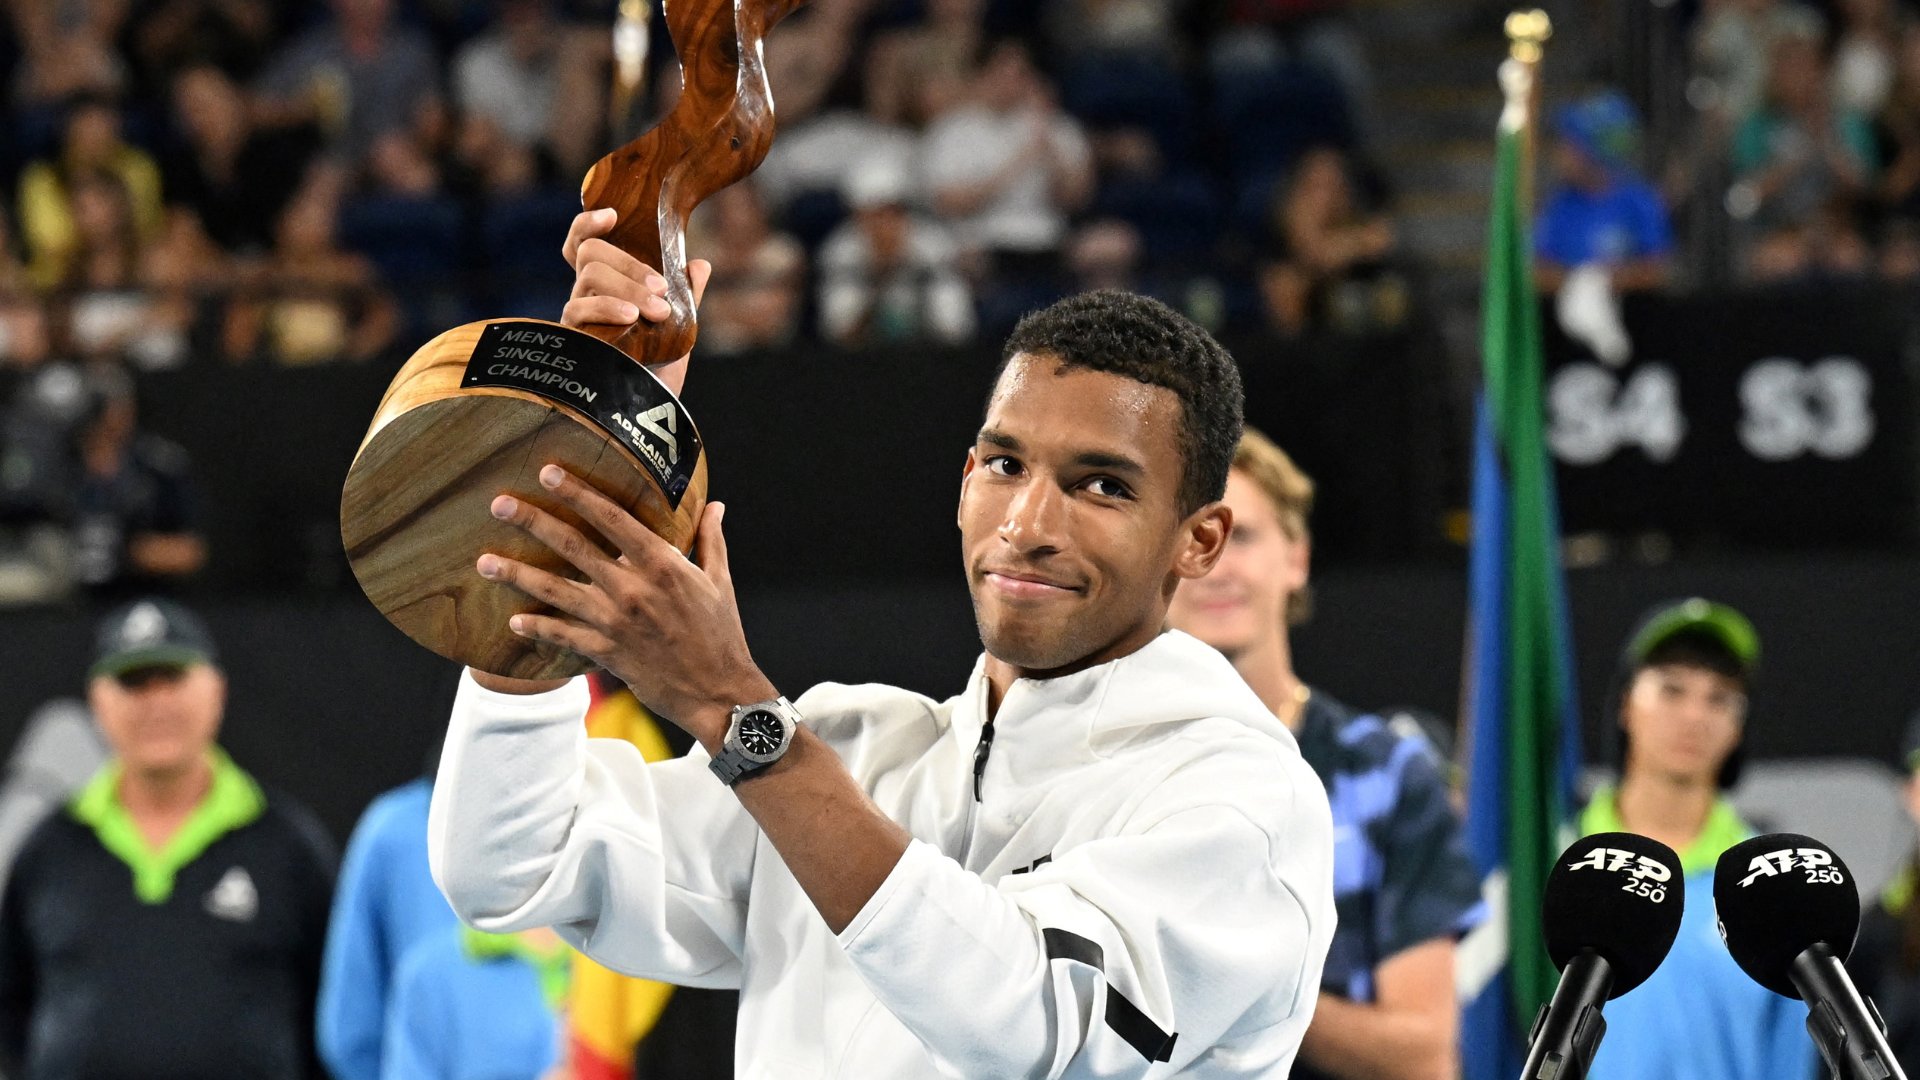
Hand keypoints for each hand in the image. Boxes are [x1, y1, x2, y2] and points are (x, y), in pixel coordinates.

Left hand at [477, 463, 775, 746]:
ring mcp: (615, 621)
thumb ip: (710, 540)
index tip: (549, 472)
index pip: (612, 518)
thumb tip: (716, 506)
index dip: (578, 493)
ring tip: (483, 561)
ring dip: (517, 574)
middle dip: (533, 522)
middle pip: (573, 547)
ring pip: (556, 590)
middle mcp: (633, 588)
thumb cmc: (722, 634)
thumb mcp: (719, 581)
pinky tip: (514, 619)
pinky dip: (537, 627)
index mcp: (662, 564)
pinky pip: (563, 635)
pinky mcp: (606, 652)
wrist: (718, 692)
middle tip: (499, 504)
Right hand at [559, 208, 712, 397]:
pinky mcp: (571, 337)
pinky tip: (631, 317)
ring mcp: (577, 314)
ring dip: (627, 286)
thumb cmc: (658, 368)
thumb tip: (700, 264)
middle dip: (629, 264)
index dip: (588, 224)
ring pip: (589, 275)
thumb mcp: (679, 328)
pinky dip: (608, 306)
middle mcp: (585, 294)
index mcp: (608, 285)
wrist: (650, 412)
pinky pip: (580, 309)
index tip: (612, 215)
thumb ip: (688, 295)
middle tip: (663, 289)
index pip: (583, 245)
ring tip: (657, 310)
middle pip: (590, 253)